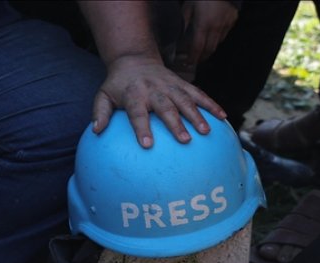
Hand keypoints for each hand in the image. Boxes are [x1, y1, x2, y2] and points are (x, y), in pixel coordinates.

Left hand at [93, 53, 225, 148]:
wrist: (134, 59)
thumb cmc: (118, 85)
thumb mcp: (103, 95)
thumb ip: (100, 113)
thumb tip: (96, 131)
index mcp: (134, 94)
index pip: (137, 112)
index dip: (142, 128)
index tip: (147, 145)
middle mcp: (154, 89)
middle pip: (166, 106)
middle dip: (176, 123)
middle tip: (184, 140)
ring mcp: (170, 85)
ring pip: (186, 100)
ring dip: (197, 115)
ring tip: (206, 131)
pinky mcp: (182, 84)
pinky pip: (199, 93)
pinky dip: (211, 103)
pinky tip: (222, 117)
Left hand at [178, 0, 238, 64]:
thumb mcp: (188, 8)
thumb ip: (185, 22)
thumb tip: (180, 35)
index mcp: (203, 25)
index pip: (197, 48)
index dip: (193, 58)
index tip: (188, 63)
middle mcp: (215, 28)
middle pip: (209, 49)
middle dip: (202, 57)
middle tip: (196, 60)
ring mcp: (226, 25)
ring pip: (218, 42)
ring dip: (210, 48)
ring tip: (203, 49)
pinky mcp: (232, 20)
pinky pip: (225, 33)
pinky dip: (218, 37)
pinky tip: (212, 36)